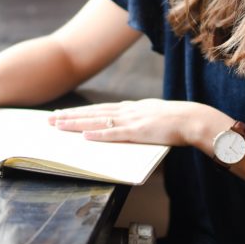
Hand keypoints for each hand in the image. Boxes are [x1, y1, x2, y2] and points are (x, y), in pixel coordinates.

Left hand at [49, 99, 212, 146]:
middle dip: (69, 116)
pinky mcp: (138, 132)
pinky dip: (98, 134)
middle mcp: (127, 111)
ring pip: (97, 121)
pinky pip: (114, 134)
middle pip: (92, 112)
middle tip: (49, 119)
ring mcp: (132, 120)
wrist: (194, 119)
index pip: (99, 109)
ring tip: (58, 125)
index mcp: (131, 108)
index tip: (63, 113)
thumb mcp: (154, 117)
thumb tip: (129, 127)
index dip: (79, 112)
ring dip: (76, 123)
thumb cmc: (178, 121)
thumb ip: (139, 121)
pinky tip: (84, 135)